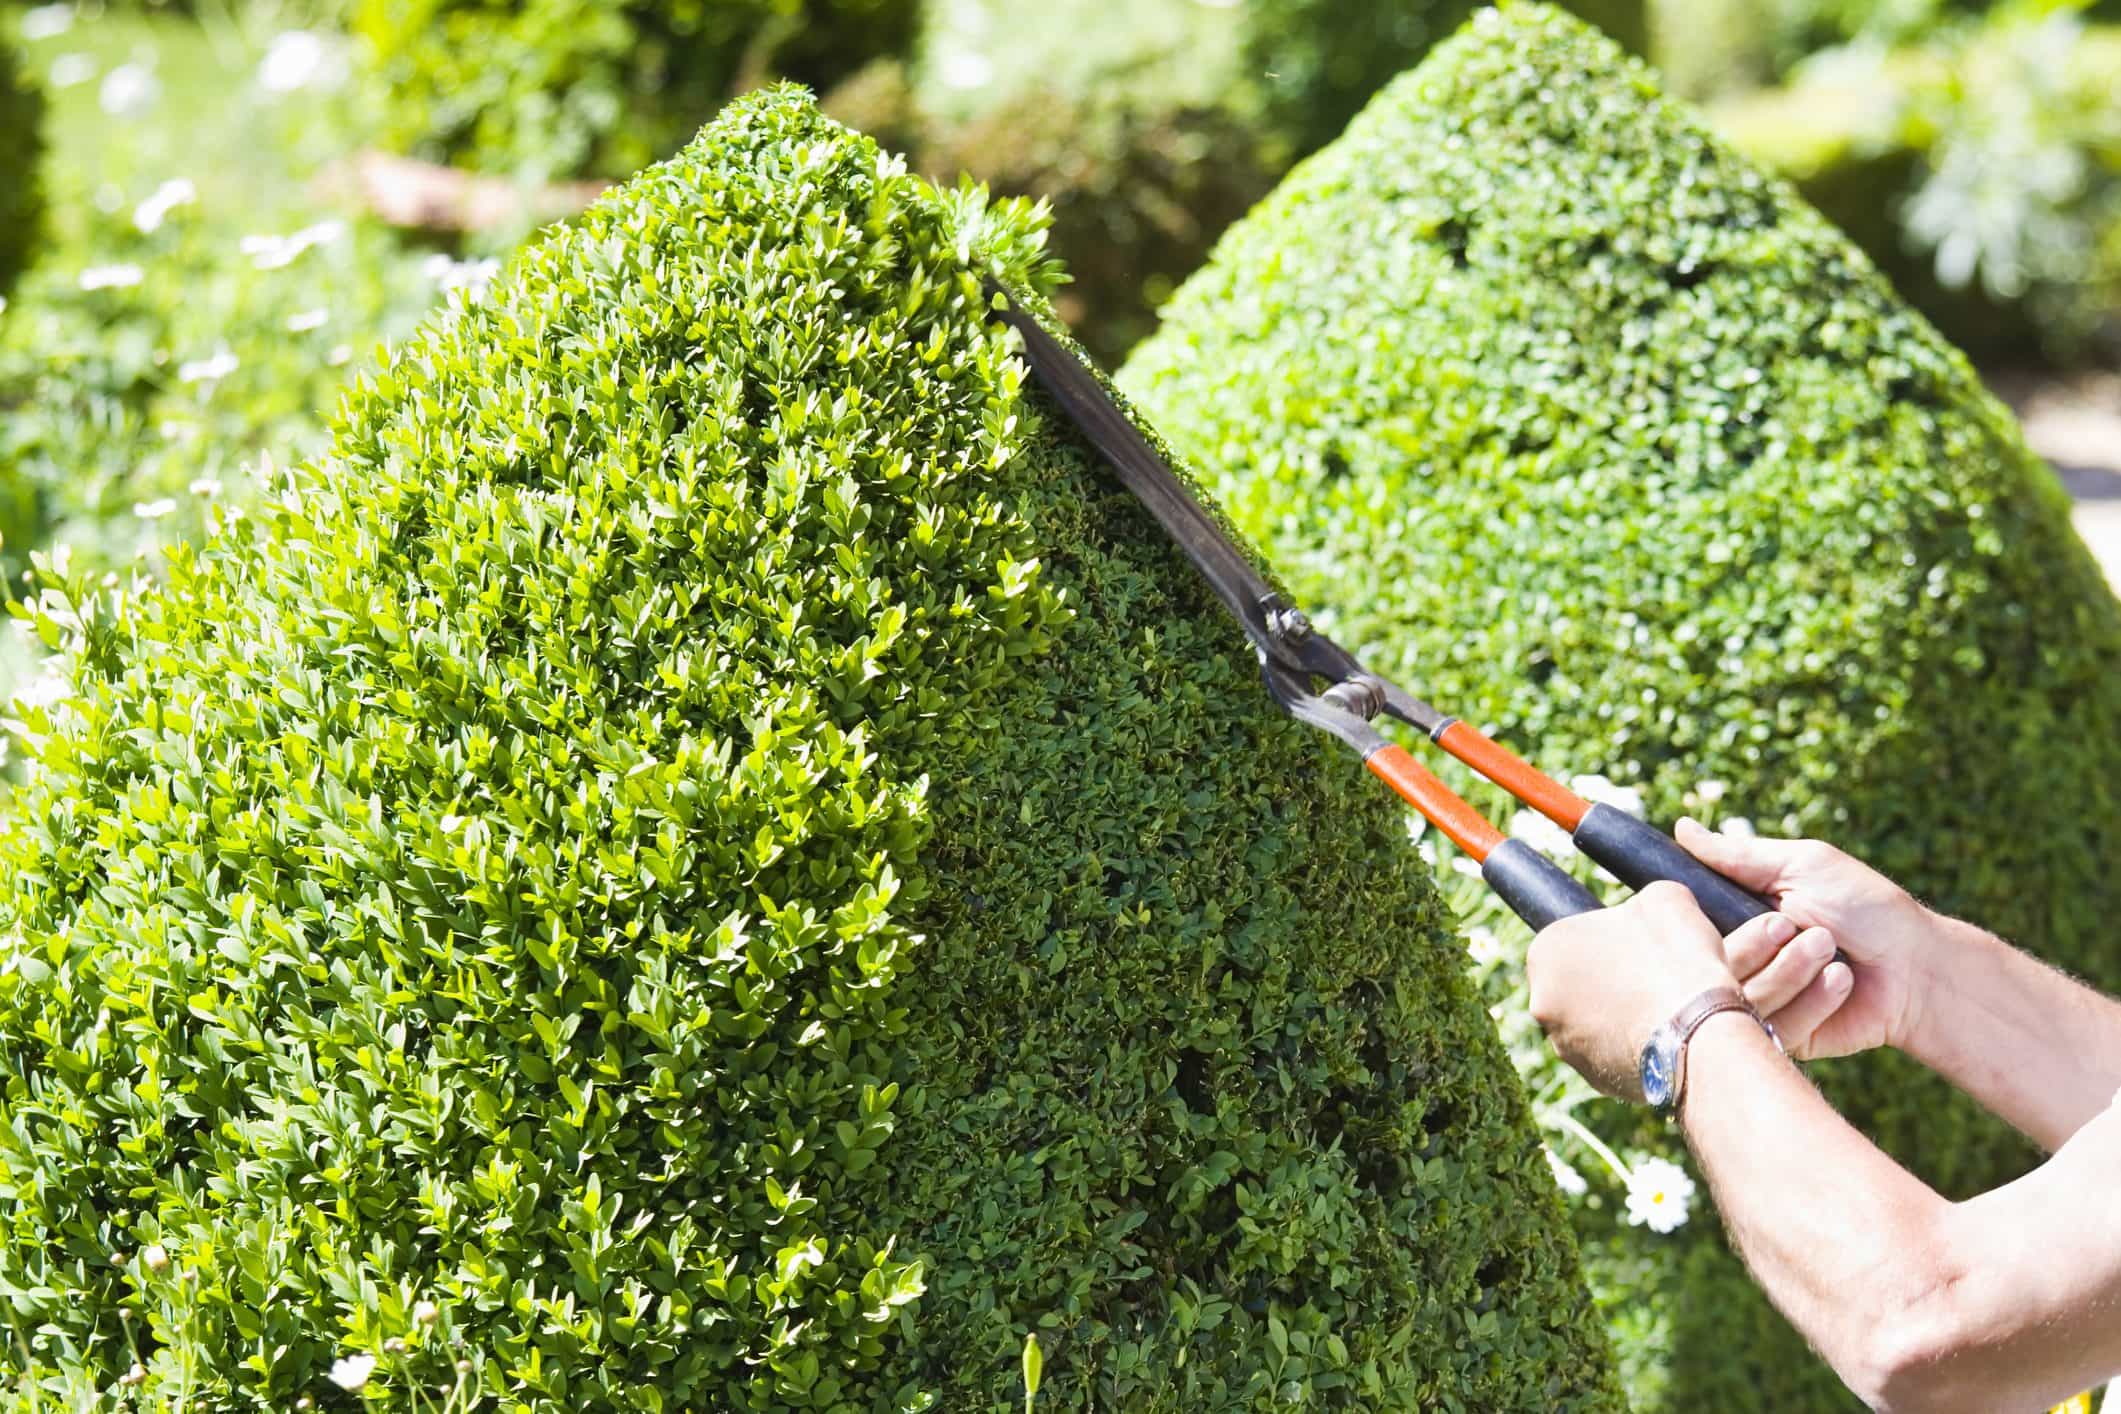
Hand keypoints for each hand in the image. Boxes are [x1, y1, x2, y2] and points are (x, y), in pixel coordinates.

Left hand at [1527, 881, 1738, 1100]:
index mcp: (1545, 949)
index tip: (1637, 948)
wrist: (1699, 1031)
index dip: (1609, 942)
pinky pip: (1610, 1056)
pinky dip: (1632, 1047)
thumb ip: (1641, 902)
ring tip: (1662, 1010)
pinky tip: (1663, 1037)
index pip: (1572, 939)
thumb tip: (1644, 913)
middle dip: (1608, 981)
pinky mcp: (1591, 1079)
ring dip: (1619, 1016)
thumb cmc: (1678, 959)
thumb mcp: (1665, 900)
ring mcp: (1563, 1045)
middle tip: (1651, 979)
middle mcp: (1540, 1001)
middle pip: (1577, 984)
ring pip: (1592, 1023)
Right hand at [1677, 820, 1928, 1059]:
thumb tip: (1679, 827)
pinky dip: (1810, 998)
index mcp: (1740, 918)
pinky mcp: (1783, 1036)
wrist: (1918, 968)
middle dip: (1756, 940)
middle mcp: (1743, 959)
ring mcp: (1761, 999)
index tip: (1737, 906)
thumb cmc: (1865, 908)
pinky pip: (1770, 1023)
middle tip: (1793, 927)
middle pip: (1704, 961)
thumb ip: (1737, 855)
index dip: (1701, 918)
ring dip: (1790, 968)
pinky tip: (1841, 983)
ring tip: (1830, 952)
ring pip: (1737, 992)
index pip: (1688, 923)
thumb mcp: (1801, 866)